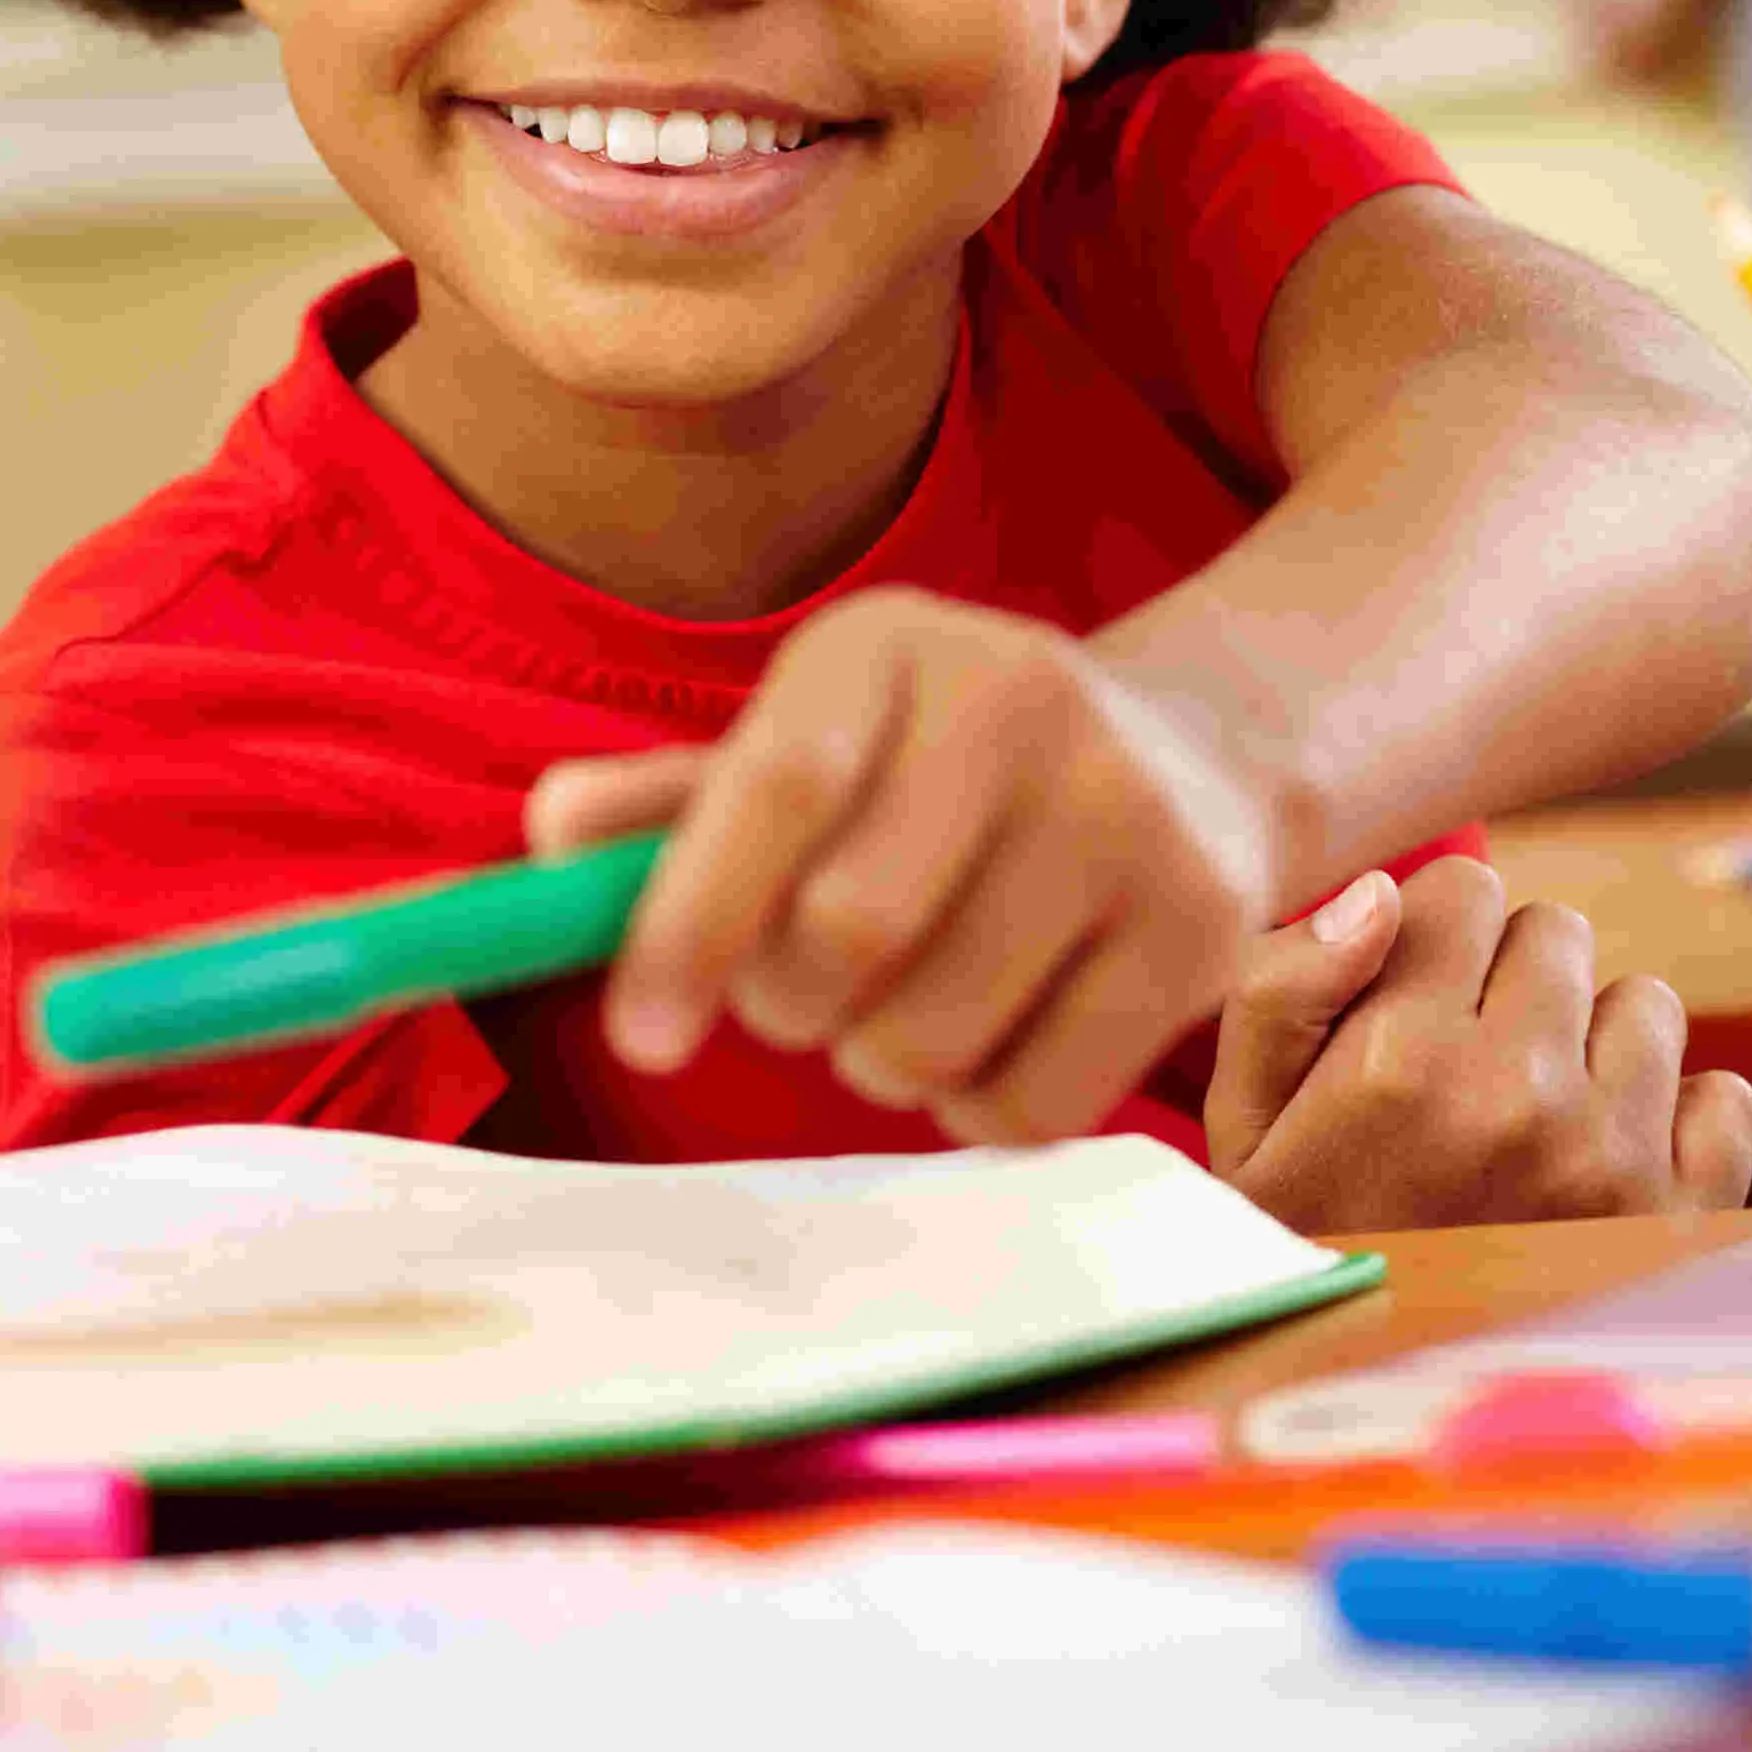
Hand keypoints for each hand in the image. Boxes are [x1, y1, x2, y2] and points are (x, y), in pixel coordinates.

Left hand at [522, 589, 1279, 1144]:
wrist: (1192, 762)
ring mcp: (1130, 814)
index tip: (642, 1032)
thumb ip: (671, 803)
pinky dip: (974, 1108)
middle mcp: (1023, 700)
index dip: (688, 923)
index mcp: (889, 643)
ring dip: (875, 1065)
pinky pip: (1033, 1103)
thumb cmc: (934, 774)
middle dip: (784, 1006)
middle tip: (796, 999)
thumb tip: (548, 837)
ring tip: (898, 1009)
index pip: (776, 785)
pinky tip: (989, 1037)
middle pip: (844, 934)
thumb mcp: (810, 744)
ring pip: (930, 1035)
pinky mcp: (1203, 928)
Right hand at [1205, 856, 1751, 1229]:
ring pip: (1644, 1003)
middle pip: (1557, 930)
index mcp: (1400, 1063)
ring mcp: (1612, 1159)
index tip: (1411, 997)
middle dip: (1511, 978)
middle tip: (1467, 1064)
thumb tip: (1380, 894)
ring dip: (1593, 1043)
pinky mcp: (1686, 1213)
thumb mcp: (1245, 1122)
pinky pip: (1725, 1096)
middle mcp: (1515, 1100)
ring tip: (1532, 1118)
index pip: (1463, 888)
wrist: (1375, 1397)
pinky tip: (1604, 1159)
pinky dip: (1675, 1116)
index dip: (1433, 934)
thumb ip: (1282, 989)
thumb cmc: (1307, 1242)